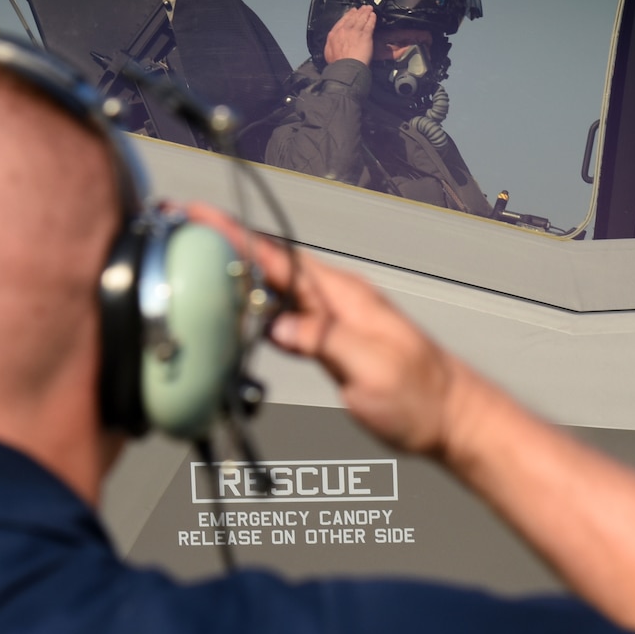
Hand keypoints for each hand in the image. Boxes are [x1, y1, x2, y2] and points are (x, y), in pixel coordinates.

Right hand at [181, 202, 469, 456]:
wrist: (452, 418)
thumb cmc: (421, 398)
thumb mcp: (370, 368)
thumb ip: (322, 340)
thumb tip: (278, 327)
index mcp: (344, 298)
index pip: (279, 258)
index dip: (235, 235)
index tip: (199, 214)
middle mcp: (338, 300)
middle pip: (271, 264)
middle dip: (226, 244)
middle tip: (182, 232)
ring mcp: (335, 319)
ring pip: (275, 288)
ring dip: (237, 274)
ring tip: (195, 264)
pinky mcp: (333, 340)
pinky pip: (285, 314)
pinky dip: (255, 308)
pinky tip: (237, 313)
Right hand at [323, 6, 375, 67]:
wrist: (346, 68)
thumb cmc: (338, 63)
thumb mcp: (328, 52)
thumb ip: (331, 44)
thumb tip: (331, 42)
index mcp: (334, 34)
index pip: (342, 21)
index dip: (348, 15)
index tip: (352, 12)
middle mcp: (344, 31)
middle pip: (352, 18)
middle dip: (358, 12)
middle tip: (363, 7)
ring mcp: (355, 32)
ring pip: (361, 19)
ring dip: (366, 13)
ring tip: (369, 9)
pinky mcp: (365, 35)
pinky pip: (369, 24)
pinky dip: (371, 19)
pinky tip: (373, 16)